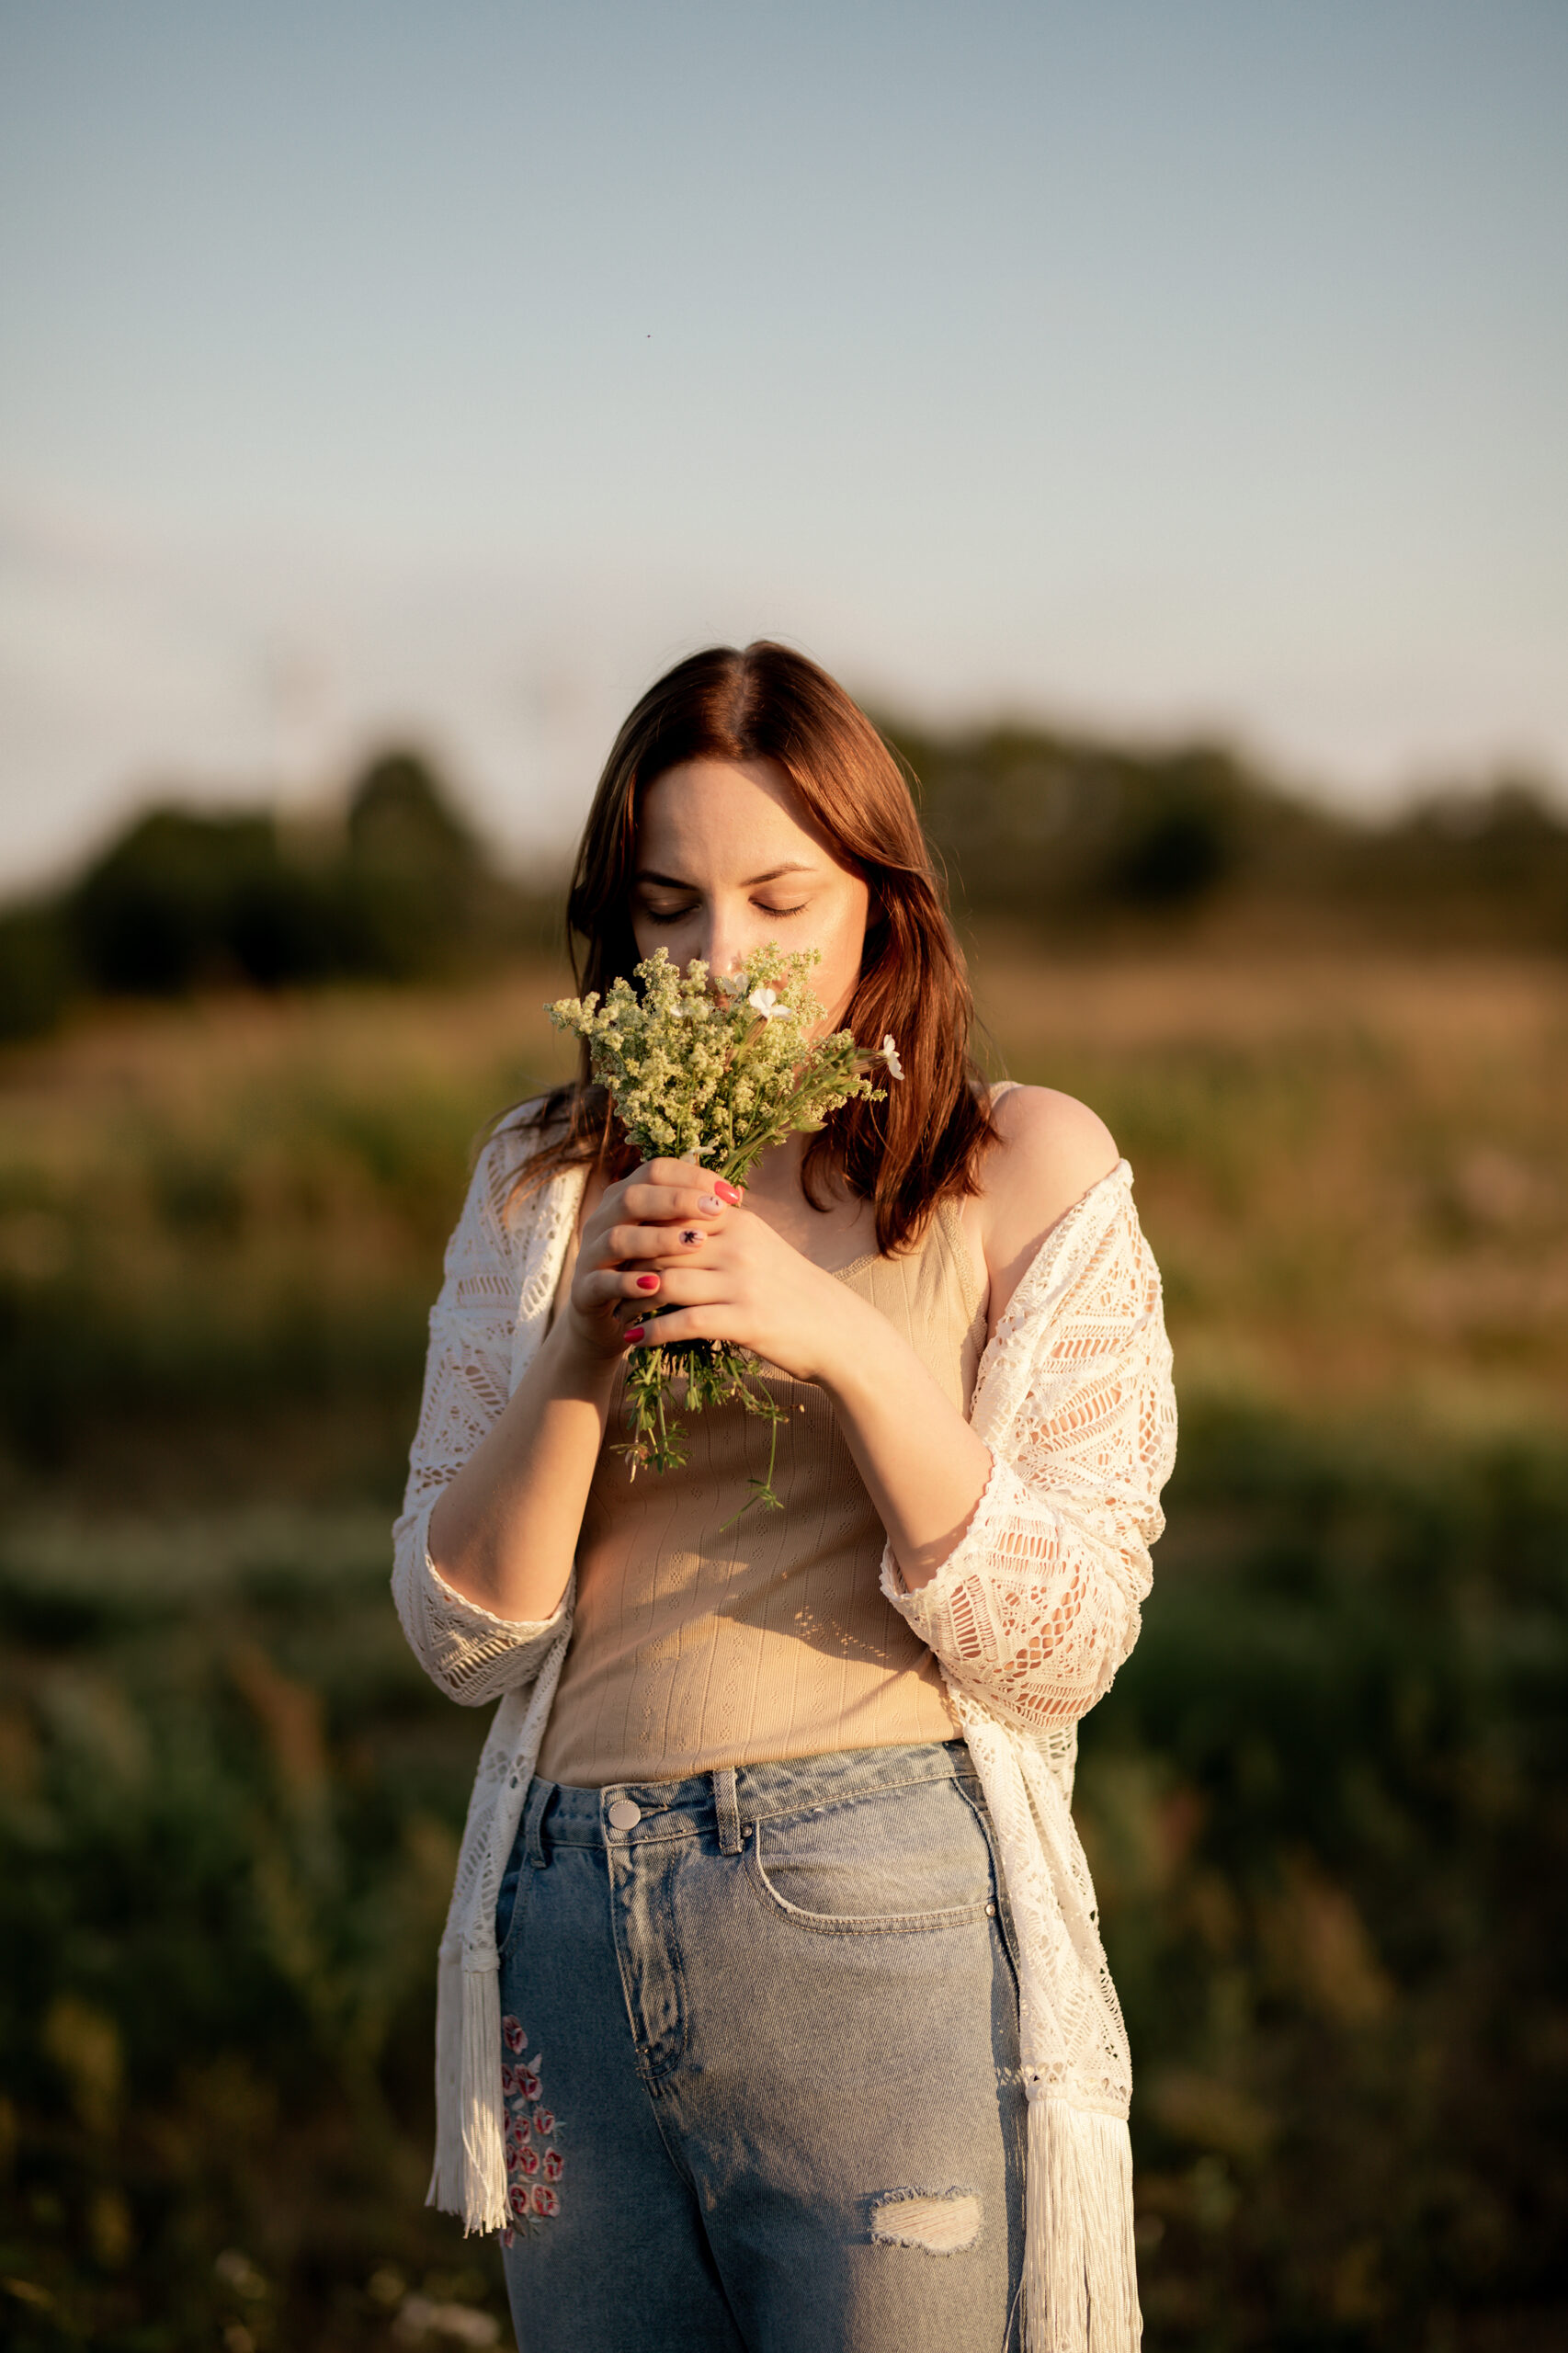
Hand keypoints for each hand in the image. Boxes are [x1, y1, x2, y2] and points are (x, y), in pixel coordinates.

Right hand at [563, 1157, 743, 1362]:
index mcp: (624, 1199)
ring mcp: (591, 1254)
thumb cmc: (653, 1272)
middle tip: (717, 1211)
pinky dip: (628, 1283)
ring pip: (617, 1238)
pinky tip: (656, 1286)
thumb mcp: (672, 1240)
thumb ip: (694, 1216)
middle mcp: (603, 1220)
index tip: (731, 1194)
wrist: (615, 1322)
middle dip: (676, 1201)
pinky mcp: (585, 1290)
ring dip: (658, 1239)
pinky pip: (602, 1282)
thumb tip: (736, 1193)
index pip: (655, 1171)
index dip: (693, 1177)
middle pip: (632, 1197)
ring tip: (695, 1243)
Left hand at [606, 1159, 867, 1386]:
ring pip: (666, 1284)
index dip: (640, 1230)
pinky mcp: (745, 1320)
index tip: (617, 1247)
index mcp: (741, 1223)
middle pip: (662, 1247)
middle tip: (607, 1283)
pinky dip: (653, 1332)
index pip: (675, 1213)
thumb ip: (723, 1231)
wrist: (838, 1331)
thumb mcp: (762, 1247)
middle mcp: (739, 1246)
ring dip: (633, 1301)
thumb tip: (678, 1220)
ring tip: (617, 1314)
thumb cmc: (793, 1291)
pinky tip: (636, 1342)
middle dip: (629, 1266)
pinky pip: (684, 1323)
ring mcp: (742, 1283)